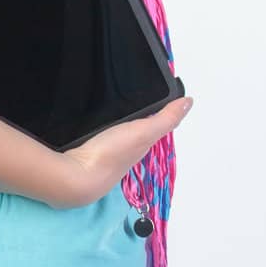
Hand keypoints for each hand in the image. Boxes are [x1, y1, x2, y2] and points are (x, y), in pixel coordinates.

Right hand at [50, 96, 192, 209]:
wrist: (76, 176)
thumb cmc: (112, 154)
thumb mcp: (144, 132)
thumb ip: (166, 118)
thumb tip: (189, 101)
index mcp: (139, 145)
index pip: (149, 127)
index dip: (152, 112)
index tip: (151, 91)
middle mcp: (123, 150)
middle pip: (130, 130)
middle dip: (131, 114)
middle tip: (127, 91)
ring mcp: (102, 152)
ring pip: (111, 132)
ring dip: (110, 119)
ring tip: (106, 100)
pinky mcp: (82, 150)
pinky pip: (92, 133)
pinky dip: (93, 125)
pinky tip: (87, 117)